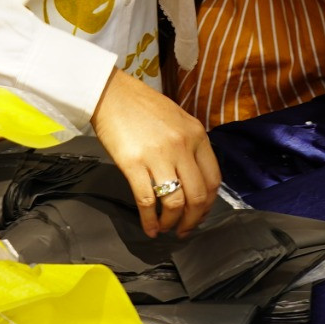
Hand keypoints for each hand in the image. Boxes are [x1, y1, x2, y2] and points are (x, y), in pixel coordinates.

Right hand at [91, 70, 220, 238]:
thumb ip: (189, 145)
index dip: (208, 204)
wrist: (110, 93)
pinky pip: (146, 200)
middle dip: (193, 220)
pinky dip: (149, 220)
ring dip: (171, 223)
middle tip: (184, 230)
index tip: (200, 214)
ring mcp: (158, 155)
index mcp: (197, 135)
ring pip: (175, 202)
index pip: (213, 179)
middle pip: (198, 196)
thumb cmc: (142, 106)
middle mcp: (182, 146)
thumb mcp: (178, 119)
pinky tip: (149, 228)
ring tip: (165, 229)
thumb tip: (193, 178)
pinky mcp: (133, 163)